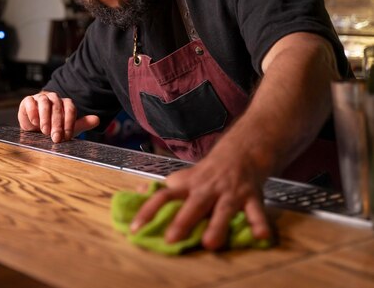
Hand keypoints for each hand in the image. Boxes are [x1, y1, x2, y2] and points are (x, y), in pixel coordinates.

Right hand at [18, 91, 99, 142]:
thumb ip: (82, 123)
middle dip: (57, 123)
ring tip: (45, 131)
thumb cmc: (53, 127)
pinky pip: (30, 102)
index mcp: (65, 104)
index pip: (70, 109)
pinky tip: (34, 122)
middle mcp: (54, 98)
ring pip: (44, 102)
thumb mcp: (68, 128)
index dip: (69, 122)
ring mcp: (40, 98)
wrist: (35, 128)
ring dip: (45, 117)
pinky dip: (33, 111)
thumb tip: (97, 120)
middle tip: (56, 137)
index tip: (66, 136)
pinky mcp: (28, 101)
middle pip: (58, 107)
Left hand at [130, 148, 270, 249]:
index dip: (148, 211)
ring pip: (223, 210)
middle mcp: (207, 189)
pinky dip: (259, 223)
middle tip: (171, 239)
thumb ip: (165, 189)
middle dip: (183, 221)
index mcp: (188, 185)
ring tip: (210, 244)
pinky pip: (256, 211)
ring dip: (217, 226)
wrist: (241, 152)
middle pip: (193, 204)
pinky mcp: (251, 197)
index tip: (134, 228)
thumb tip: (138, 193)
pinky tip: (261, 236)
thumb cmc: (208, 173)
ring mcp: (230, 193)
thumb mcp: (184, 177)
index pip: (163, 196)